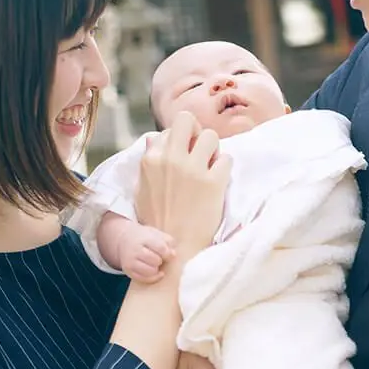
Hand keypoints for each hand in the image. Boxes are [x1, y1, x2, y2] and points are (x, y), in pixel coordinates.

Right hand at [118, 224, 175, 282]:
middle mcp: (135, 250)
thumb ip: (168, 242)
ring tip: (155, 264)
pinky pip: (144, 279)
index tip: (169, 254)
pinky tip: (155, 272)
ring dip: (156, 270)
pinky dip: (152, 277)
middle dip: (161, 260)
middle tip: (160, 258)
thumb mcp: (156, 233)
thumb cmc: (144, 237)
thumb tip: (173, 255)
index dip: (168, 253)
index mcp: (144, 238)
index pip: (160, 248)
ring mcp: (130, 262)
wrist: (123, 240)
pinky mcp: (128, 271)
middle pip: (155, 260)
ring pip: (150, 272)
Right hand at [137, 111, 230, 258]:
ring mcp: (192, 169)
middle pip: (187, 120)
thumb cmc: (158, 220)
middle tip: (200, 150)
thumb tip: (152, 138)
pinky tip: (218, 181)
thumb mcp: (143, 188)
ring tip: (210, 166)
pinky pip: (226, 158)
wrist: (174, 249)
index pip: (169, 129)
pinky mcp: (213, 182)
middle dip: (196, 131)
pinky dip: (224, 168)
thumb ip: (149, 161)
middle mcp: (170, 159)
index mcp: (150, 160)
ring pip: (211, 136)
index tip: (184, 154)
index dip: (180, 140)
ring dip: (213, 149)